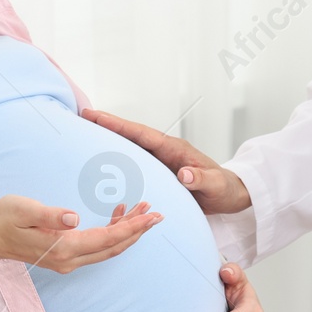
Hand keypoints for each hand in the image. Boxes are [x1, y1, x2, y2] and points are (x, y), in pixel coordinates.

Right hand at [0, 194, 160, 273]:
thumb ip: (49, 214)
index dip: (132, 227)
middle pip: (114, 247)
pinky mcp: (67, 255)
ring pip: (107, 247)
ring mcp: (69, 260)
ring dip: (127, 230)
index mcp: (63, 247)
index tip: (152, 216)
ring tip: (143, 209)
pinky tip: (118, 213)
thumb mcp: (23, 210)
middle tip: (157, 213)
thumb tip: (74, 218)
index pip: (107, 239)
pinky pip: (97, 246)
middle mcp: (70, 259)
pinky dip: (112, 231)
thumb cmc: (5, 218)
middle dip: (137, 230)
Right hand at [82, 109, 251, 214]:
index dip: (117, 125)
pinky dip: (119, 161)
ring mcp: (161, 162)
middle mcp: (164, 152)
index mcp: (174, 150)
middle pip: (130, 136)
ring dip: (109, 142)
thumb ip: (201, 179)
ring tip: (84, 136)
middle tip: (80, 117)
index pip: (141, 134)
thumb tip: (184, 173)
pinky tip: (103, 165)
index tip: (95, 115)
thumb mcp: (216, 186)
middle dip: (106, 126)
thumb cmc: (225, 189)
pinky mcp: (160, 174)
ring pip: (130, 149)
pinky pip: (135, 165)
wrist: (231, 196)